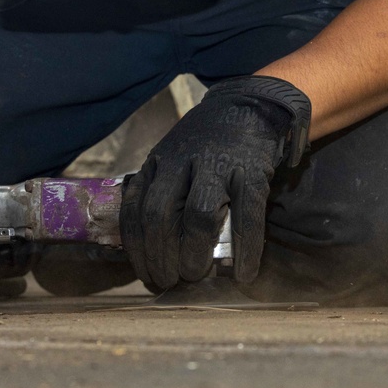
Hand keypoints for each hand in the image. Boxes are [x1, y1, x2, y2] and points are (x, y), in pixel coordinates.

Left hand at [121, 76, 310, 288]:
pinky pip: (247, 217)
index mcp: (158, 161)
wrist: (251, 105)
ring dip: (194, 254)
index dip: (137, 249)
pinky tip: (245, 273)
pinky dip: (246, 250)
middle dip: (160, 256)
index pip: (136, 210)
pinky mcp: (252, 172)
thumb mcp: (172, 156)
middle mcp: (182, 162)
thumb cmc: (208, 141)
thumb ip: (160, 189)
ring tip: (197, 275)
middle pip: (160, 215)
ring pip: (198, 216)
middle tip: (169, 281)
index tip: (146, 274)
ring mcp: (218, 166)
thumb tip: (150, 245)